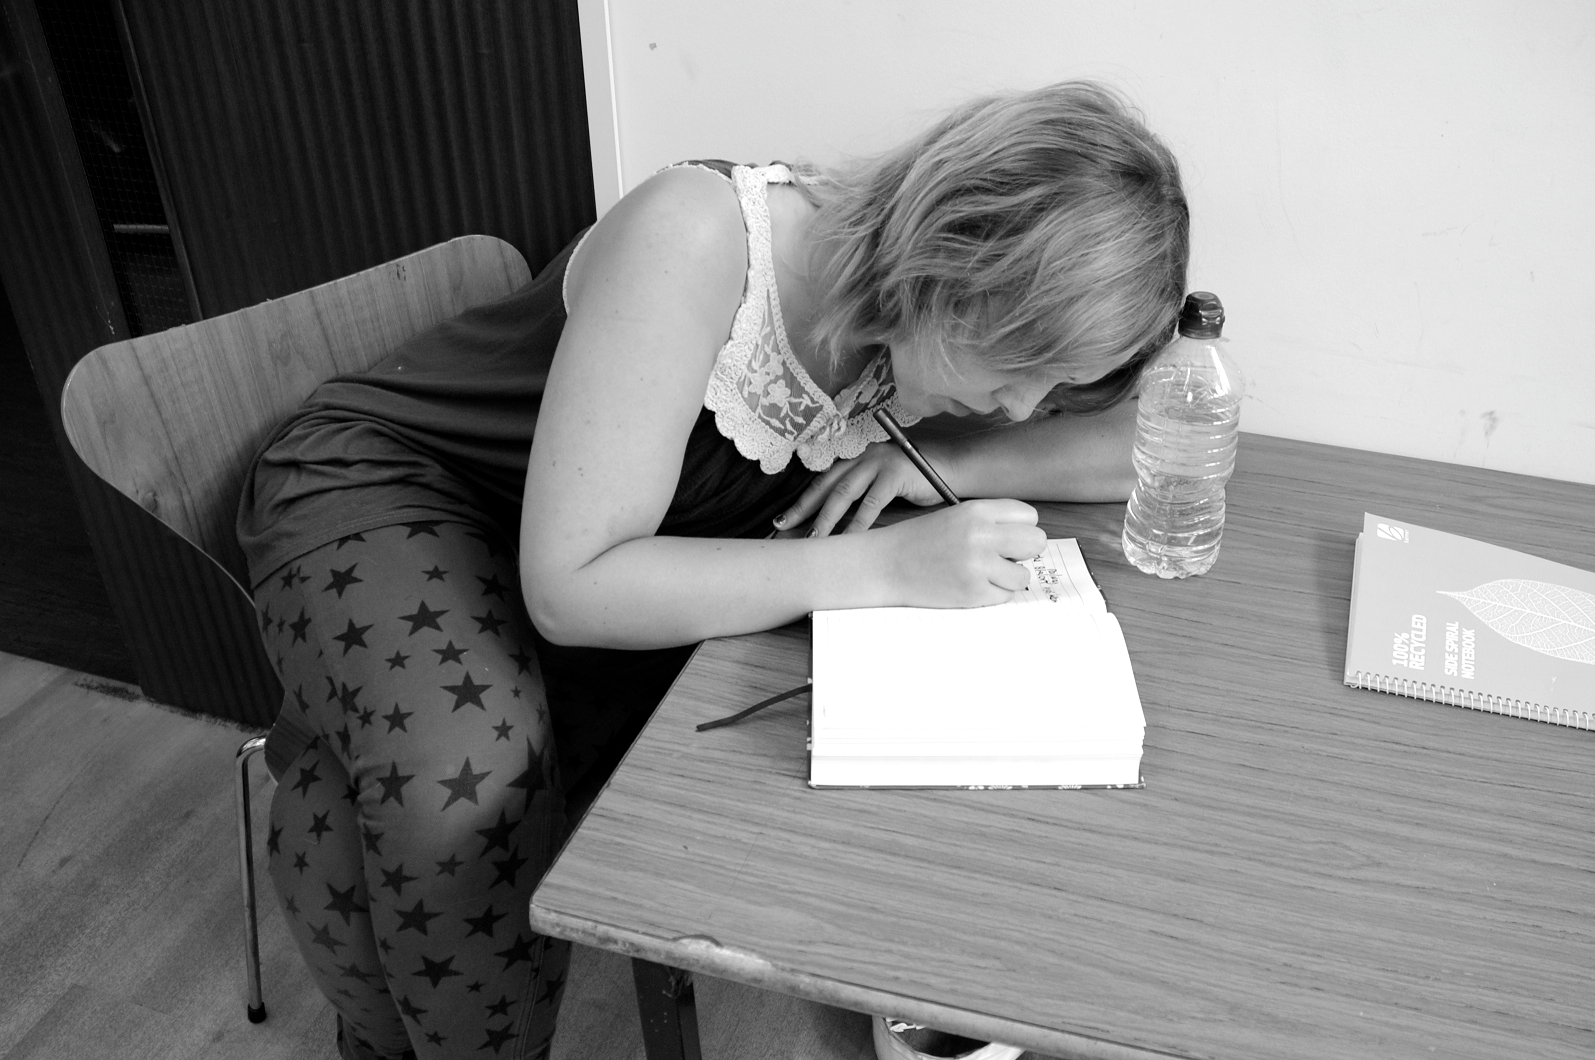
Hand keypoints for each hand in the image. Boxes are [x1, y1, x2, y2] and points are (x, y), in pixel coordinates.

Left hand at [773, 441, 948, 537]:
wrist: (952, 468)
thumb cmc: (917, 479)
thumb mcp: (884, 483)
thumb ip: (862, 493)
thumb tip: (838, 520)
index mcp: (857, 458)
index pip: (823, 480)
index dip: (803, 500)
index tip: (785, 517)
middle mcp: (863, 456)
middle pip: (826, 485)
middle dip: (804, 508)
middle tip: (785, 526)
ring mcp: (878, 463)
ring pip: (843, 494)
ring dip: (826, 519)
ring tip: (814, 539)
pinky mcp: (894, 475)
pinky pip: (870, 504)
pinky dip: (857, 524)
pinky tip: (848, 539)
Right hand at [874, 499, 1045, 607]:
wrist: (885, 565)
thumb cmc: (919, 541)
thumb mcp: (955, 517)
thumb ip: (991, 522)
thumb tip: (1029, 539)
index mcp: (976, 511)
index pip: (1029, 516)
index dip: (1021, 529)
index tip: (1007, 537)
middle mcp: (980, 535)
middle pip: (1036, 542)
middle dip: (1023, 552)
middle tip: (1003, 557)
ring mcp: (978, 565)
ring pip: (1023, 575)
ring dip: (1007, 577)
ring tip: (982, 573)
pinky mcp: (973, 592)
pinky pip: (1005, 596)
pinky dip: (992, 594)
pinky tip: (971, 585)